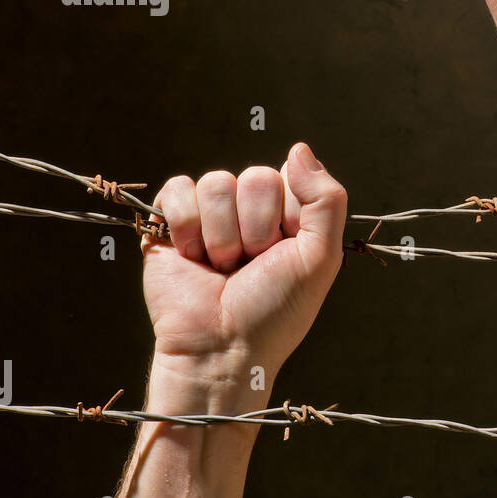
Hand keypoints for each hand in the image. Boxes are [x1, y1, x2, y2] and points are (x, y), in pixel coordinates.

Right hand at [140, 142, 347, 389]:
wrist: (221, 349)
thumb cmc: (275, 310)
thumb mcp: (320, 258)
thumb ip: (326, 200)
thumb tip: (297, 148)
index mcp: (289, 217)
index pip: (291, 177)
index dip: (288, 215)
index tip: (284, 252)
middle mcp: (250, 213)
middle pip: (255, 177)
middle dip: (255, 228)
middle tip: (250, 265)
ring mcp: (211, 217)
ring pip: (216, 182)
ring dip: (222, 235)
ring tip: (222, 268)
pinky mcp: (171, 224)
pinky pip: (178, 188)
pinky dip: (186, 225)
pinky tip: (191, 257)